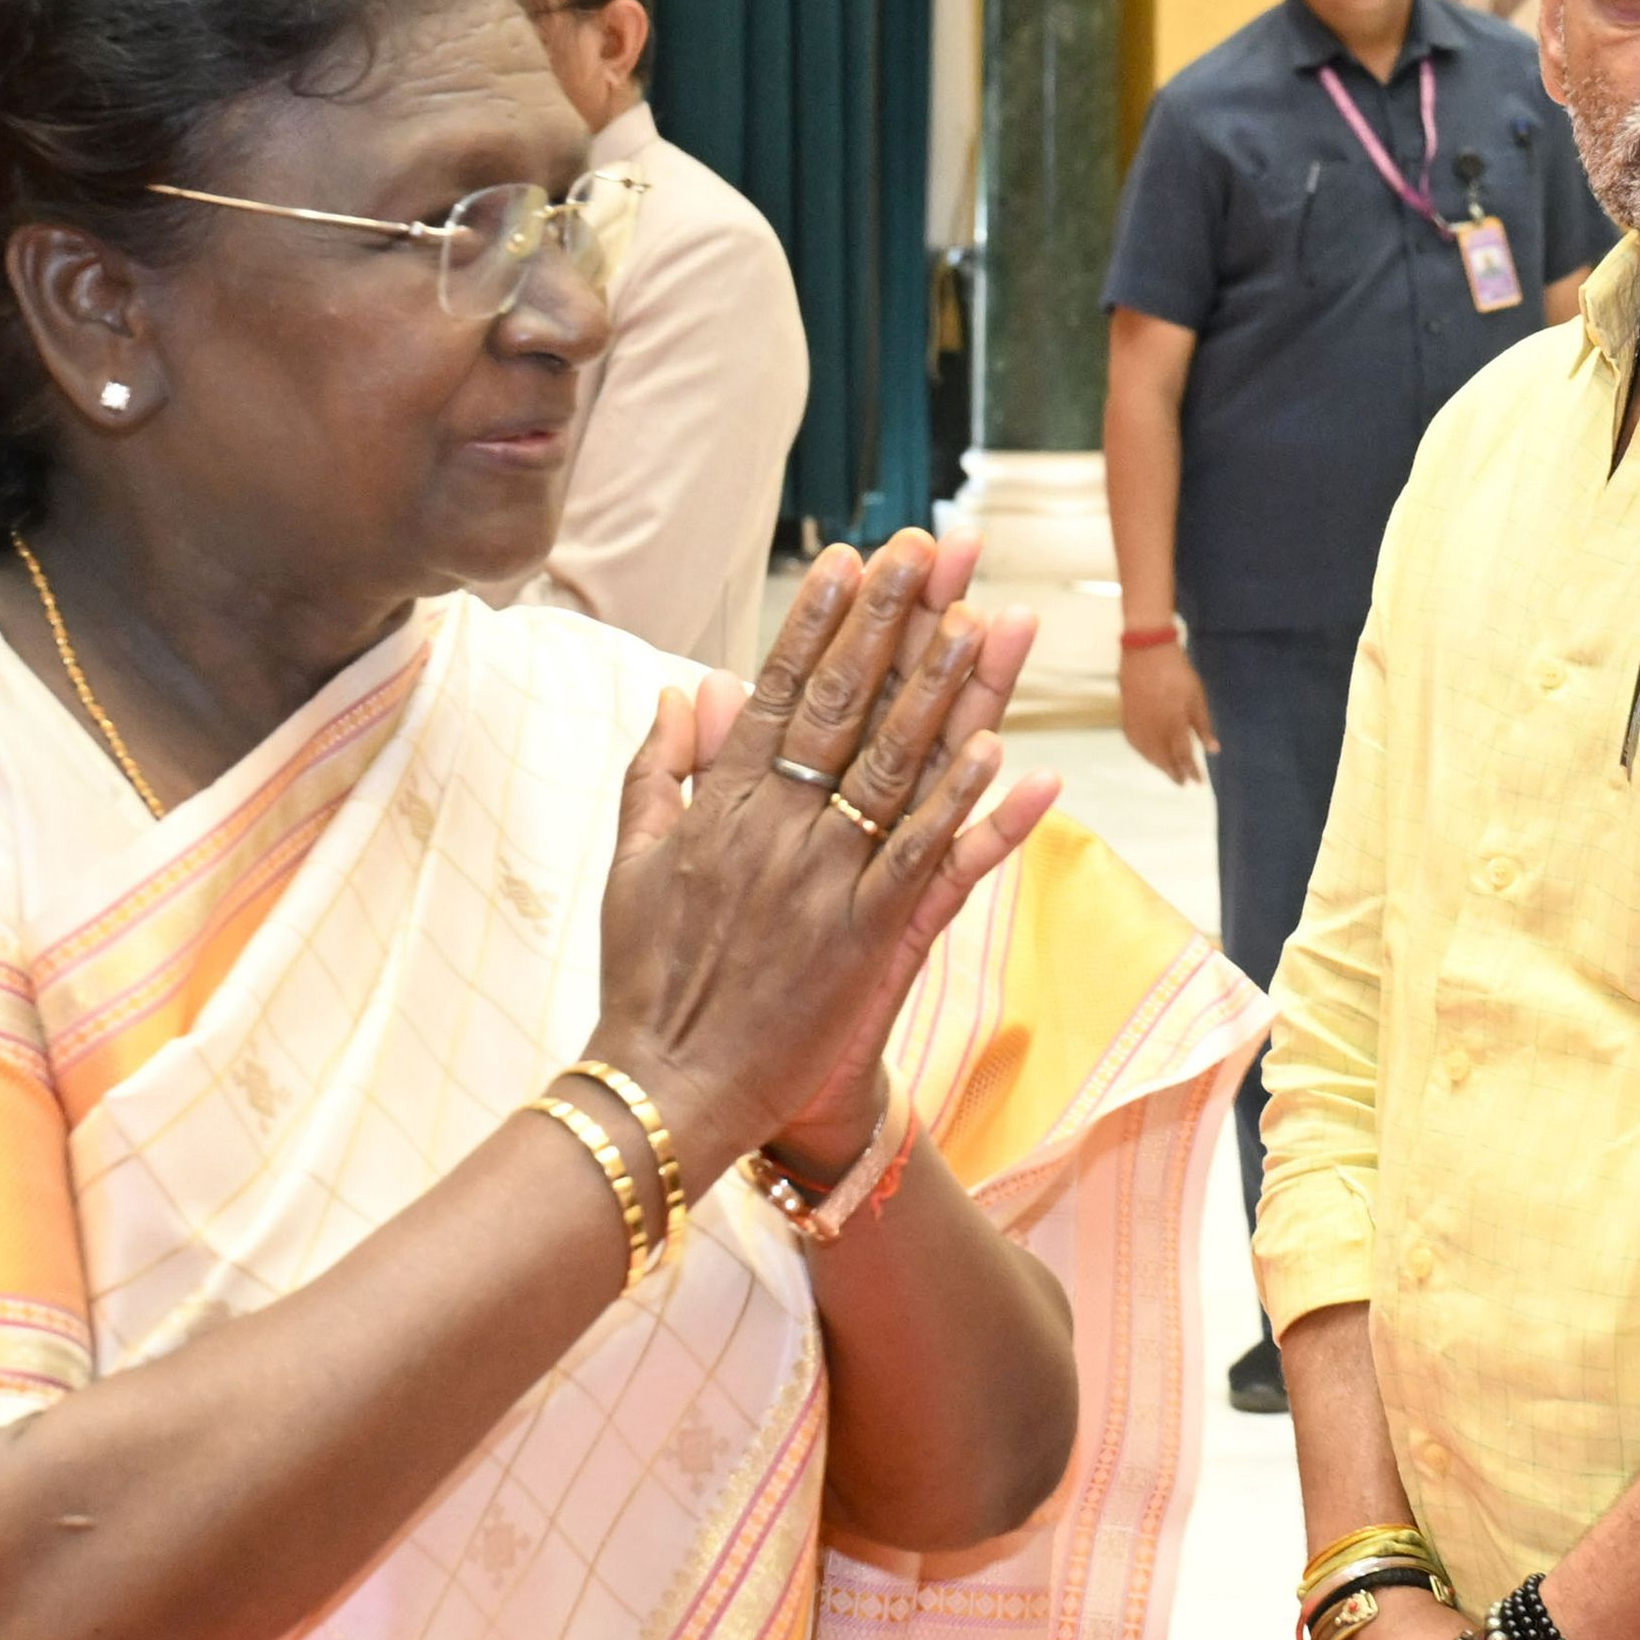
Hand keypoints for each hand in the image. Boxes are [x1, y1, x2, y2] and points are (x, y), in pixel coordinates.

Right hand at [591, 530, 1056, 1181]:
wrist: (668, 1091)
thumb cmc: (649, 981)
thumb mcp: (633, 865)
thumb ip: (661, 772)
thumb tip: (684, 689)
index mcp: (723, 807)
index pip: (783, 691)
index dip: (824, 620)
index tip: (857, 555)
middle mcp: (777, 832)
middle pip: (848, 707)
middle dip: (892, 620)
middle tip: (931, 548)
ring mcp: (826, 883)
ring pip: (896, 767)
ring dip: (945, 689)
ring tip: (984, 617)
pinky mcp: (868, 941)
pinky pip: (928, 863)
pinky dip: (967, 810)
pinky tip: (1006, 755)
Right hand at [1119, 635, 1211, 783]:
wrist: (1147, 650)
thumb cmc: (1177, 671)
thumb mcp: (1197, 696)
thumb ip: (1203, 725)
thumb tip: (1213, 749)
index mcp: (1173, 723)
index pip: (1183, 756)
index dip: (1191, 770)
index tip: (1198, 782)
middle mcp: (1154, 729)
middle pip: (1163, 759)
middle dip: (1174, 772)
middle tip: (1182, 783)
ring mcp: (1137, 723)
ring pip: (1147, 753)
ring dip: (1158, 765)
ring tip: (1168, 771)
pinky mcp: (1126, 716)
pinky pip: (1134, 743)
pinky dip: (1143, 753)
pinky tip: (1149, 754)